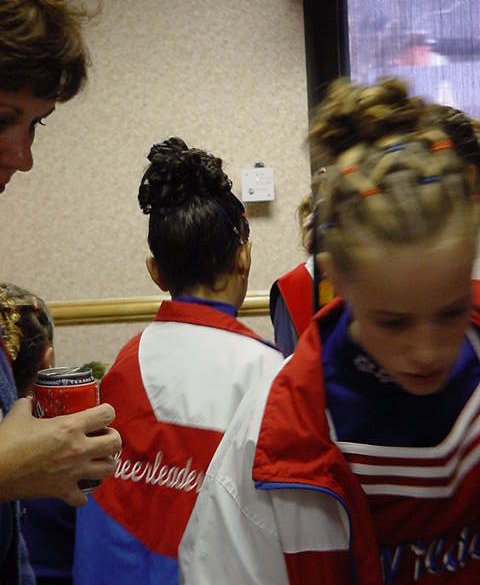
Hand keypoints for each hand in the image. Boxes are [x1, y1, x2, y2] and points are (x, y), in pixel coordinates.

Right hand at [0, 397, 121, 505]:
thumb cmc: (6, 442)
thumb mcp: (19, 414)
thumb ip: (28, 404)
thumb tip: (29, 399)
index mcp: (71, 427)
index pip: (107, 414)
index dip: (106, 412)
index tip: (100, 416)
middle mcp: (78, 449)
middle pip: (116, 443)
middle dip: (112, 438)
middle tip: (102, 438)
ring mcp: (73, 472)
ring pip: (108, 469)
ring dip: (105, 463)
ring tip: (96, 459)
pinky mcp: (63, 491)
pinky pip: (83, 498)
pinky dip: (81, 494)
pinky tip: (75, 486)